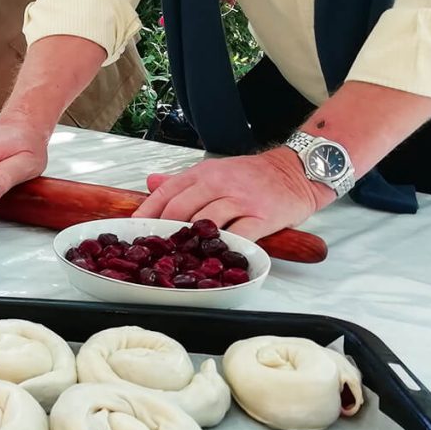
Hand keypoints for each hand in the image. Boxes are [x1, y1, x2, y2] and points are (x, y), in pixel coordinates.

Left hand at [133, 148, 329, 239]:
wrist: (296, 171)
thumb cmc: (253, 176)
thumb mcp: (215, 170)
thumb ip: (183, 181)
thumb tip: (151, 183)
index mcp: (204, 173)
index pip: (168, 191)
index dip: (148, 212)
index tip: (135, 229)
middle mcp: (219, 183)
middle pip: (181, 209)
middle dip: (165, 232)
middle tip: (155, 250)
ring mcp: (241, 200)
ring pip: (206, 222)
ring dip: (190, 243)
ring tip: (179, 258)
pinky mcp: (262, 216)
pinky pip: (239, 235)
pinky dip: (225, 248)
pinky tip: (214, 259)